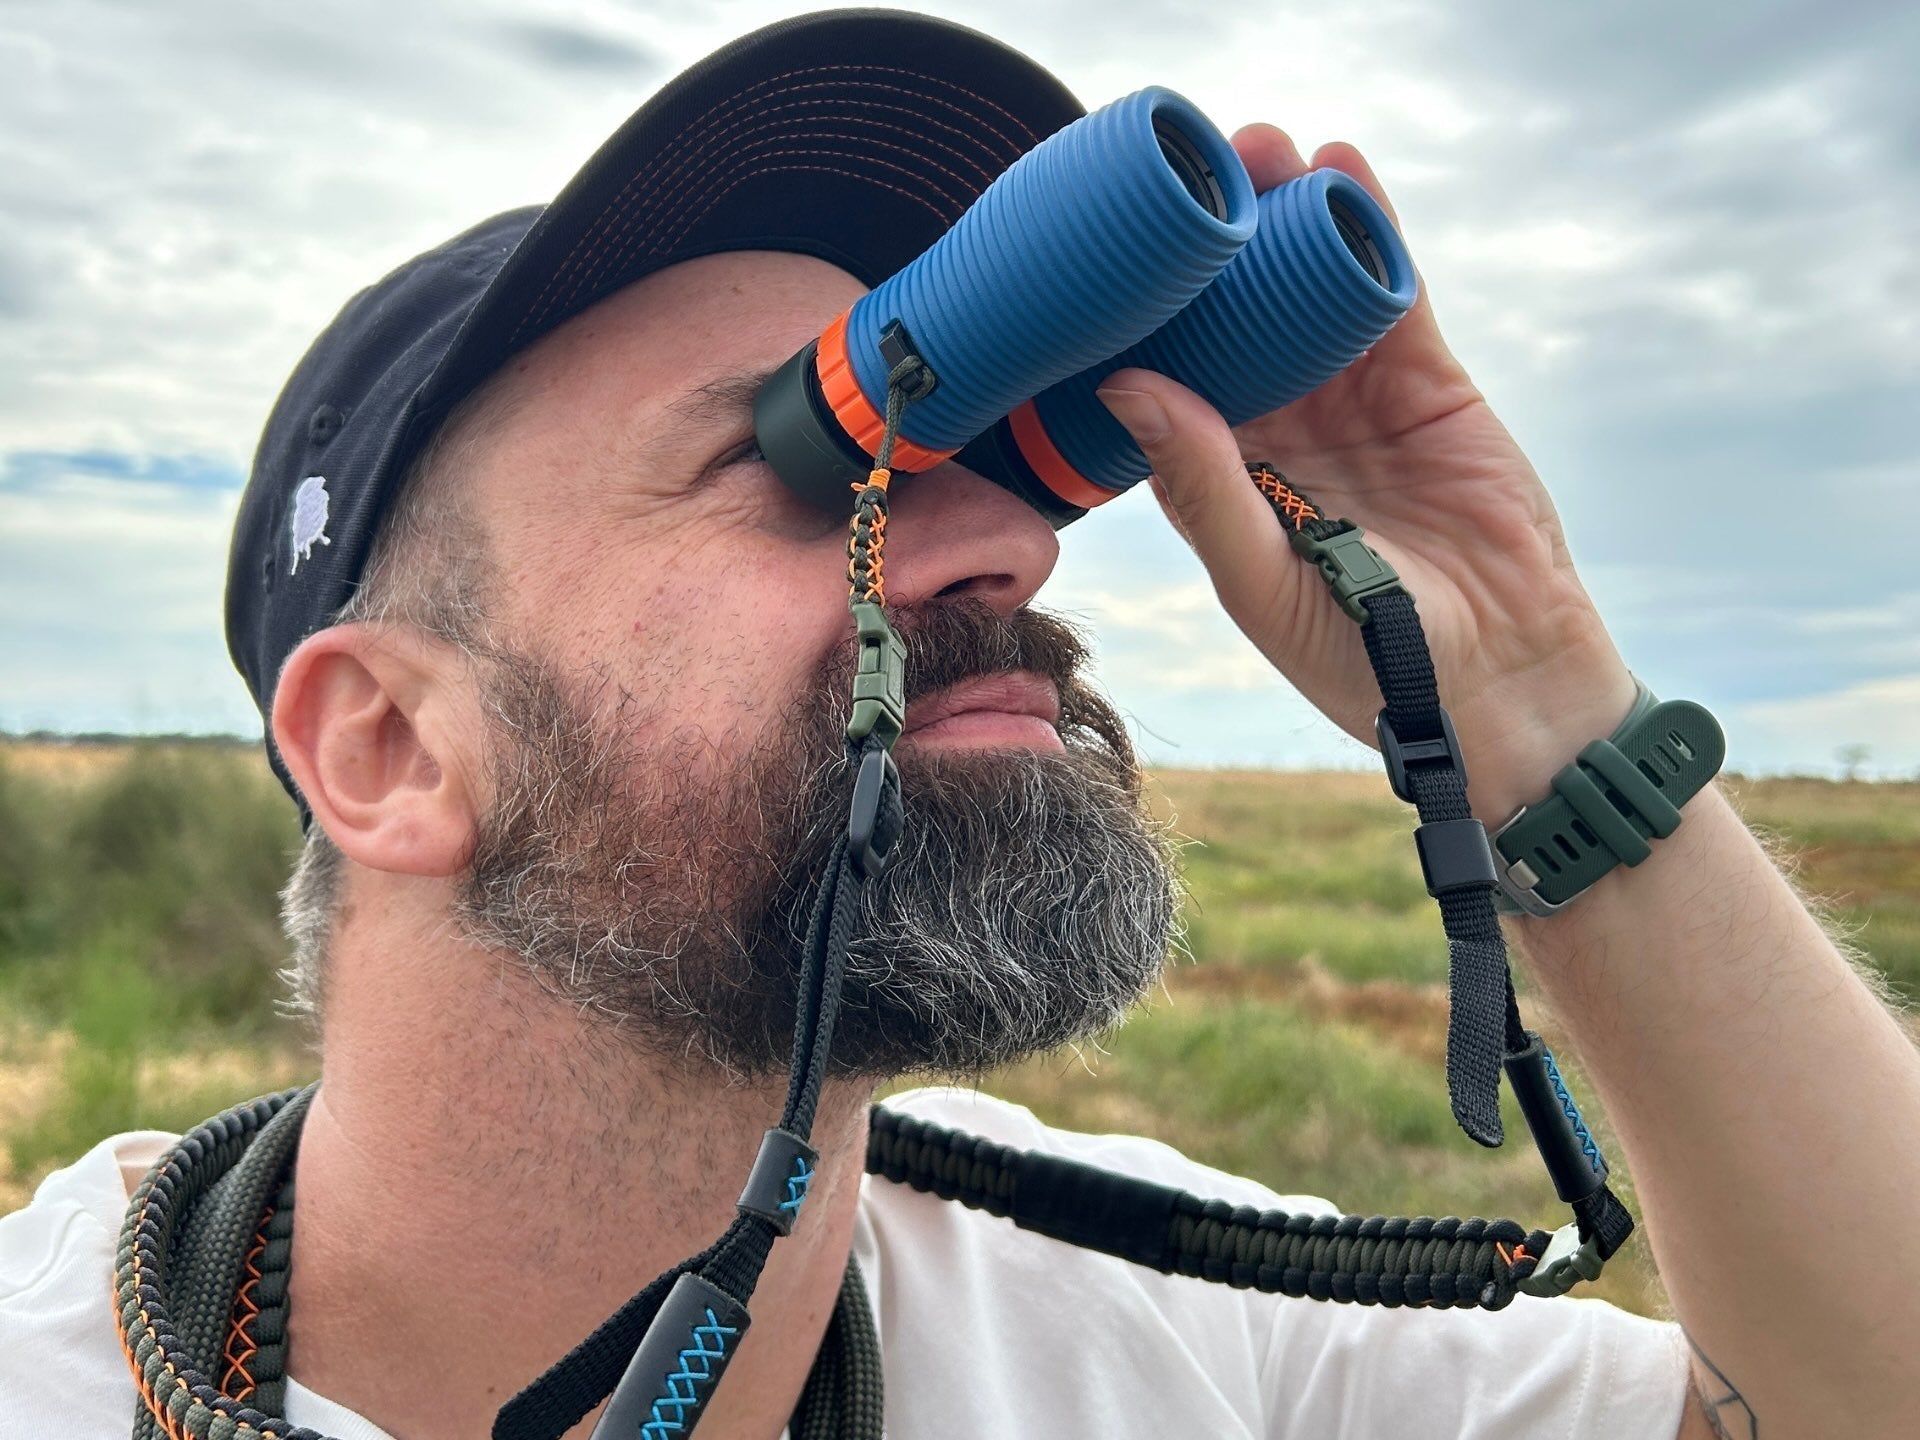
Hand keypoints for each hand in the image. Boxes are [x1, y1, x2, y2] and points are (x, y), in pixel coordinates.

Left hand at [1098, 124, 1636, 820]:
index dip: (1145, 315)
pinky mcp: (1425, 384)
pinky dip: (1372, 234)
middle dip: (1214, 247)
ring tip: (1263, 149)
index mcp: (1221, 479)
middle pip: (1232, 319)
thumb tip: (1126, 385)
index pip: (1168, 380)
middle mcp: (1278, 431)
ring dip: (1286, 221)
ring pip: (1306, 293)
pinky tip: (1345, 171)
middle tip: (1196, 171)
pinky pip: (1390, 297)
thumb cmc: (1360, 660)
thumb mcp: (1264, 579)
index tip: (1115, 249)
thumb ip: (1202, 488)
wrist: (1497, 682)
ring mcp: (1351, 402)